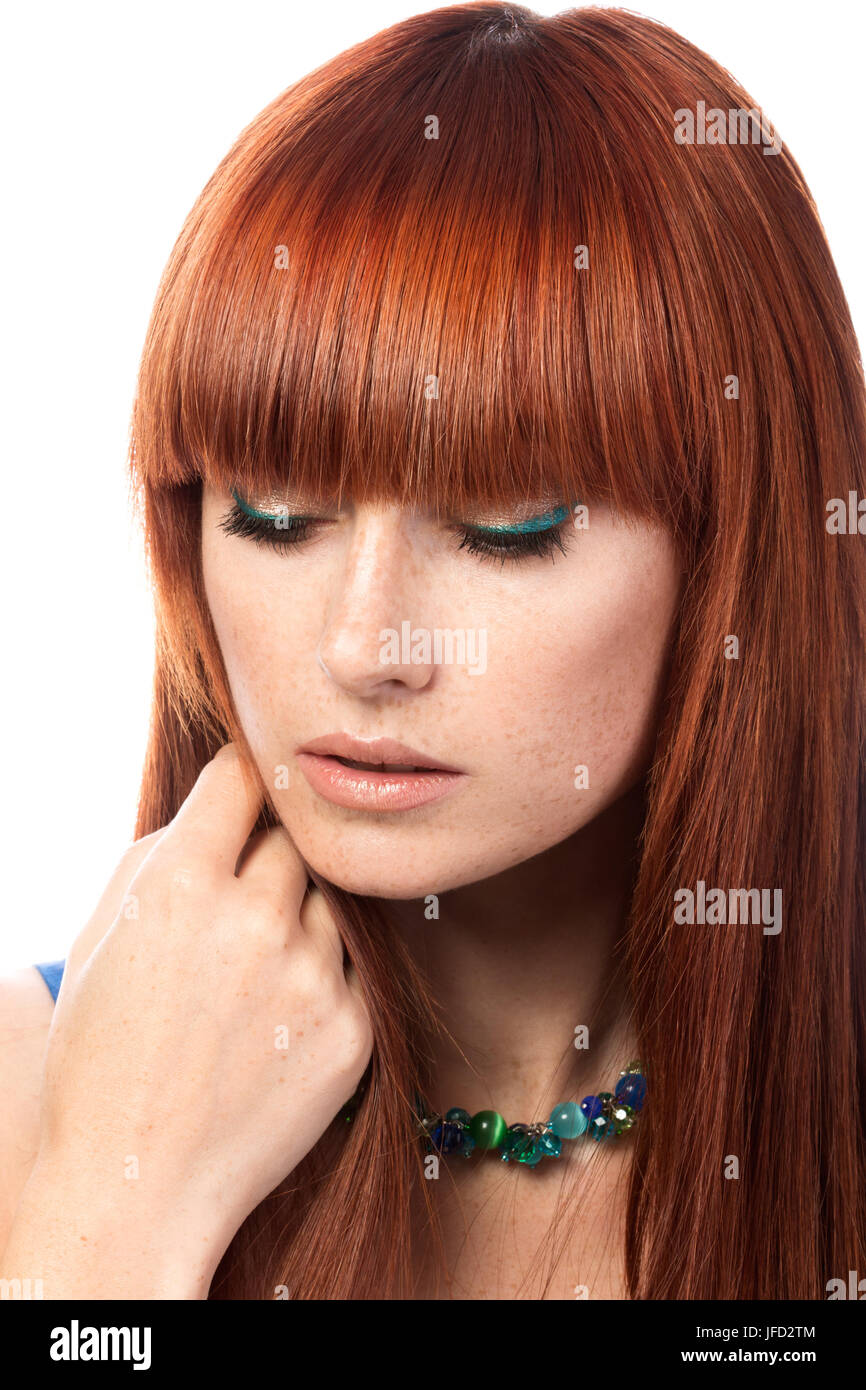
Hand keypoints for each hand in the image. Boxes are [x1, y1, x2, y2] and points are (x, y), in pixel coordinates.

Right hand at [27, 742, 372, 1284]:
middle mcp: (253, 920)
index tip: (248, 785)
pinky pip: (352, 965)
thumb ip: (163, 856)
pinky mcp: (352, 1028)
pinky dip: (322, 972)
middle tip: (245, 887)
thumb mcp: (100, 936)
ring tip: (255, 963)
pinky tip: (277, 1011)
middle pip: (294, 835)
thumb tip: (220, 806)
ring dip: (301, 911)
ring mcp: (310, 976)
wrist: (138, 1183)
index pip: (242, 779)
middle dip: (271, 848)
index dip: (243, 777)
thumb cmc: (101, 1057)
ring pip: (331, 896)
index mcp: (179, 885)